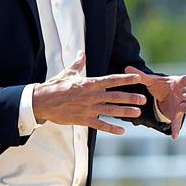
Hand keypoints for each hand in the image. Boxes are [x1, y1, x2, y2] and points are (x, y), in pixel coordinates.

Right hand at [32, 51, 148, 135]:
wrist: (42, 101)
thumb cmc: (55, 86)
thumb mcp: (68, 73)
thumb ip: (78, 64)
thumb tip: (82, 54)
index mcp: (89, 83)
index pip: (111, 80)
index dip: (126, 79)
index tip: (138, 78)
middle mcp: (91, 96)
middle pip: (115, 96)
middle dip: (130, 97)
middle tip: (144, 99)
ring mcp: (88, 109)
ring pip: (110, 111)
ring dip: (125, 112)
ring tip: (137, 113)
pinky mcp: (83, 120)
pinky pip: (100, 125)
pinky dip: (111, 129)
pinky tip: (121, 131)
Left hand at [124, 67, 185, 138]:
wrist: (164, 97)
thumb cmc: (161, 86)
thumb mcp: (151, 81)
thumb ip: (141, 76)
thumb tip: (126, 67)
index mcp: (177, 83)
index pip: (185, 80)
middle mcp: (182, 94)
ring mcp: (181, 105)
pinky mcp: (176, 115)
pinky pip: (177, 123)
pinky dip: (176, 129)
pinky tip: (174, 137)